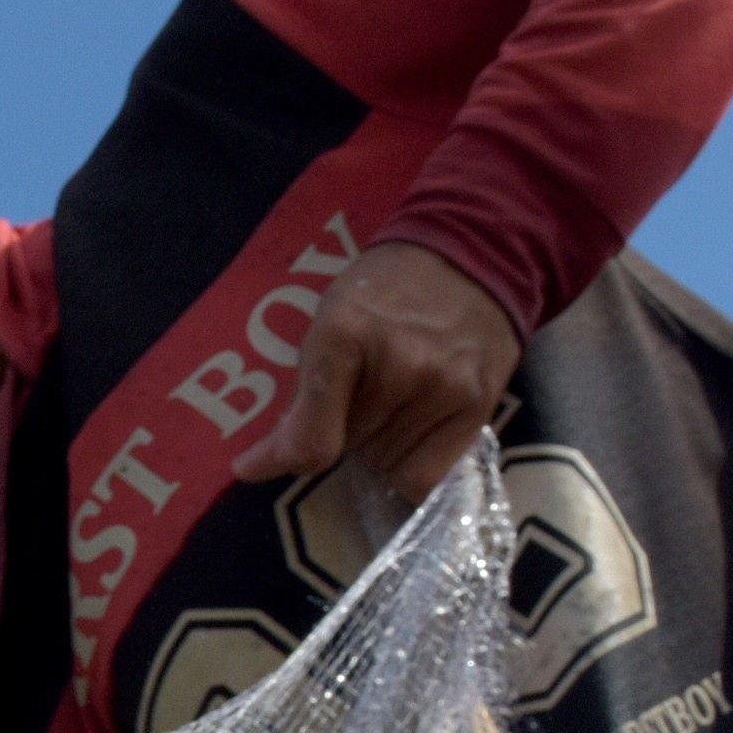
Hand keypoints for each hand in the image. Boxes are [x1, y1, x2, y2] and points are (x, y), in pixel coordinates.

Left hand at [231, 238, 521, 500]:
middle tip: (359, 393)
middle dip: (342, 431)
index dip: (282, 458)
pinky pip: (426, 477)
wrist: (472, 256)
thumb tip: (259, 466)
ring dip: (378, 445)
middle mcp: (400, 365)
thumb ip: (303, 392)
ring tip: (394, 398)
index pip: (313, 437)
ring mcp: (444, 387)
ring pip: (385, 464)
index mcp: (347, 334)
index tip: (253, 465)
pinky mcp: (478, 406)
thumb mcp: (331, 319)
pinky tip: (413, 430)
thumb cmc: (387, 288)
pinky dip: (409, 466)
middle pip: (348, 449)